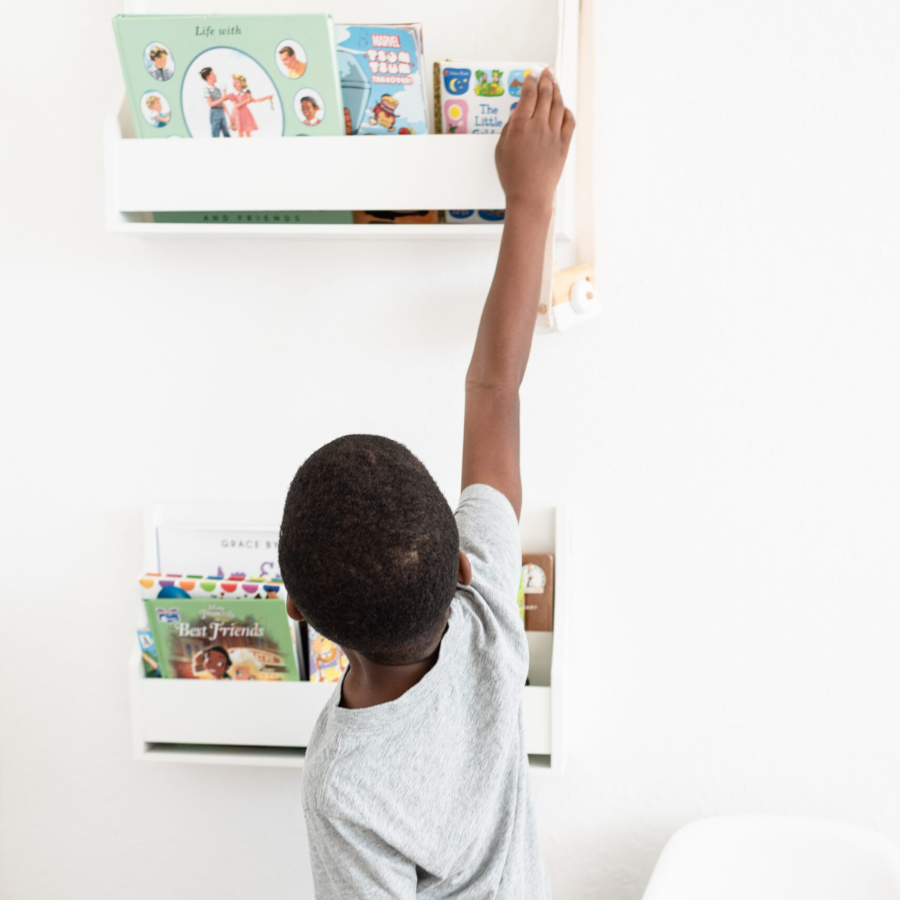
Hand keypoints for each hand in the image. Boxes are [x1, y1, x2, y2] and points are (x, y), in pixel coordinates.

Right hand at [494, 69, 574, 213]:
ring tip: (554, 83)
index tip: (530, 76)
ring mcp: (553, 135)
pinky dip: (566, 110)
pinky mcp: (564, 144)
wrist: (530, 196)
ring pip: (558, 104)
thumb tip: (517, 114)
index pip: (528, 94)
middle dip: (546, 79)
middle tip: (546, 72)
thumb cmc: (512, 177)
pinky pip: (569, 120)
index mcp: (519, 127)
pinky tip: (563, 107)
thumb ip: (508, 128)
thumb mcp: (501, 150)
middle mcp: (538, 127)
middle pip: (545, 94)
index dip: (530, 82)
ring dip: (556, 90)